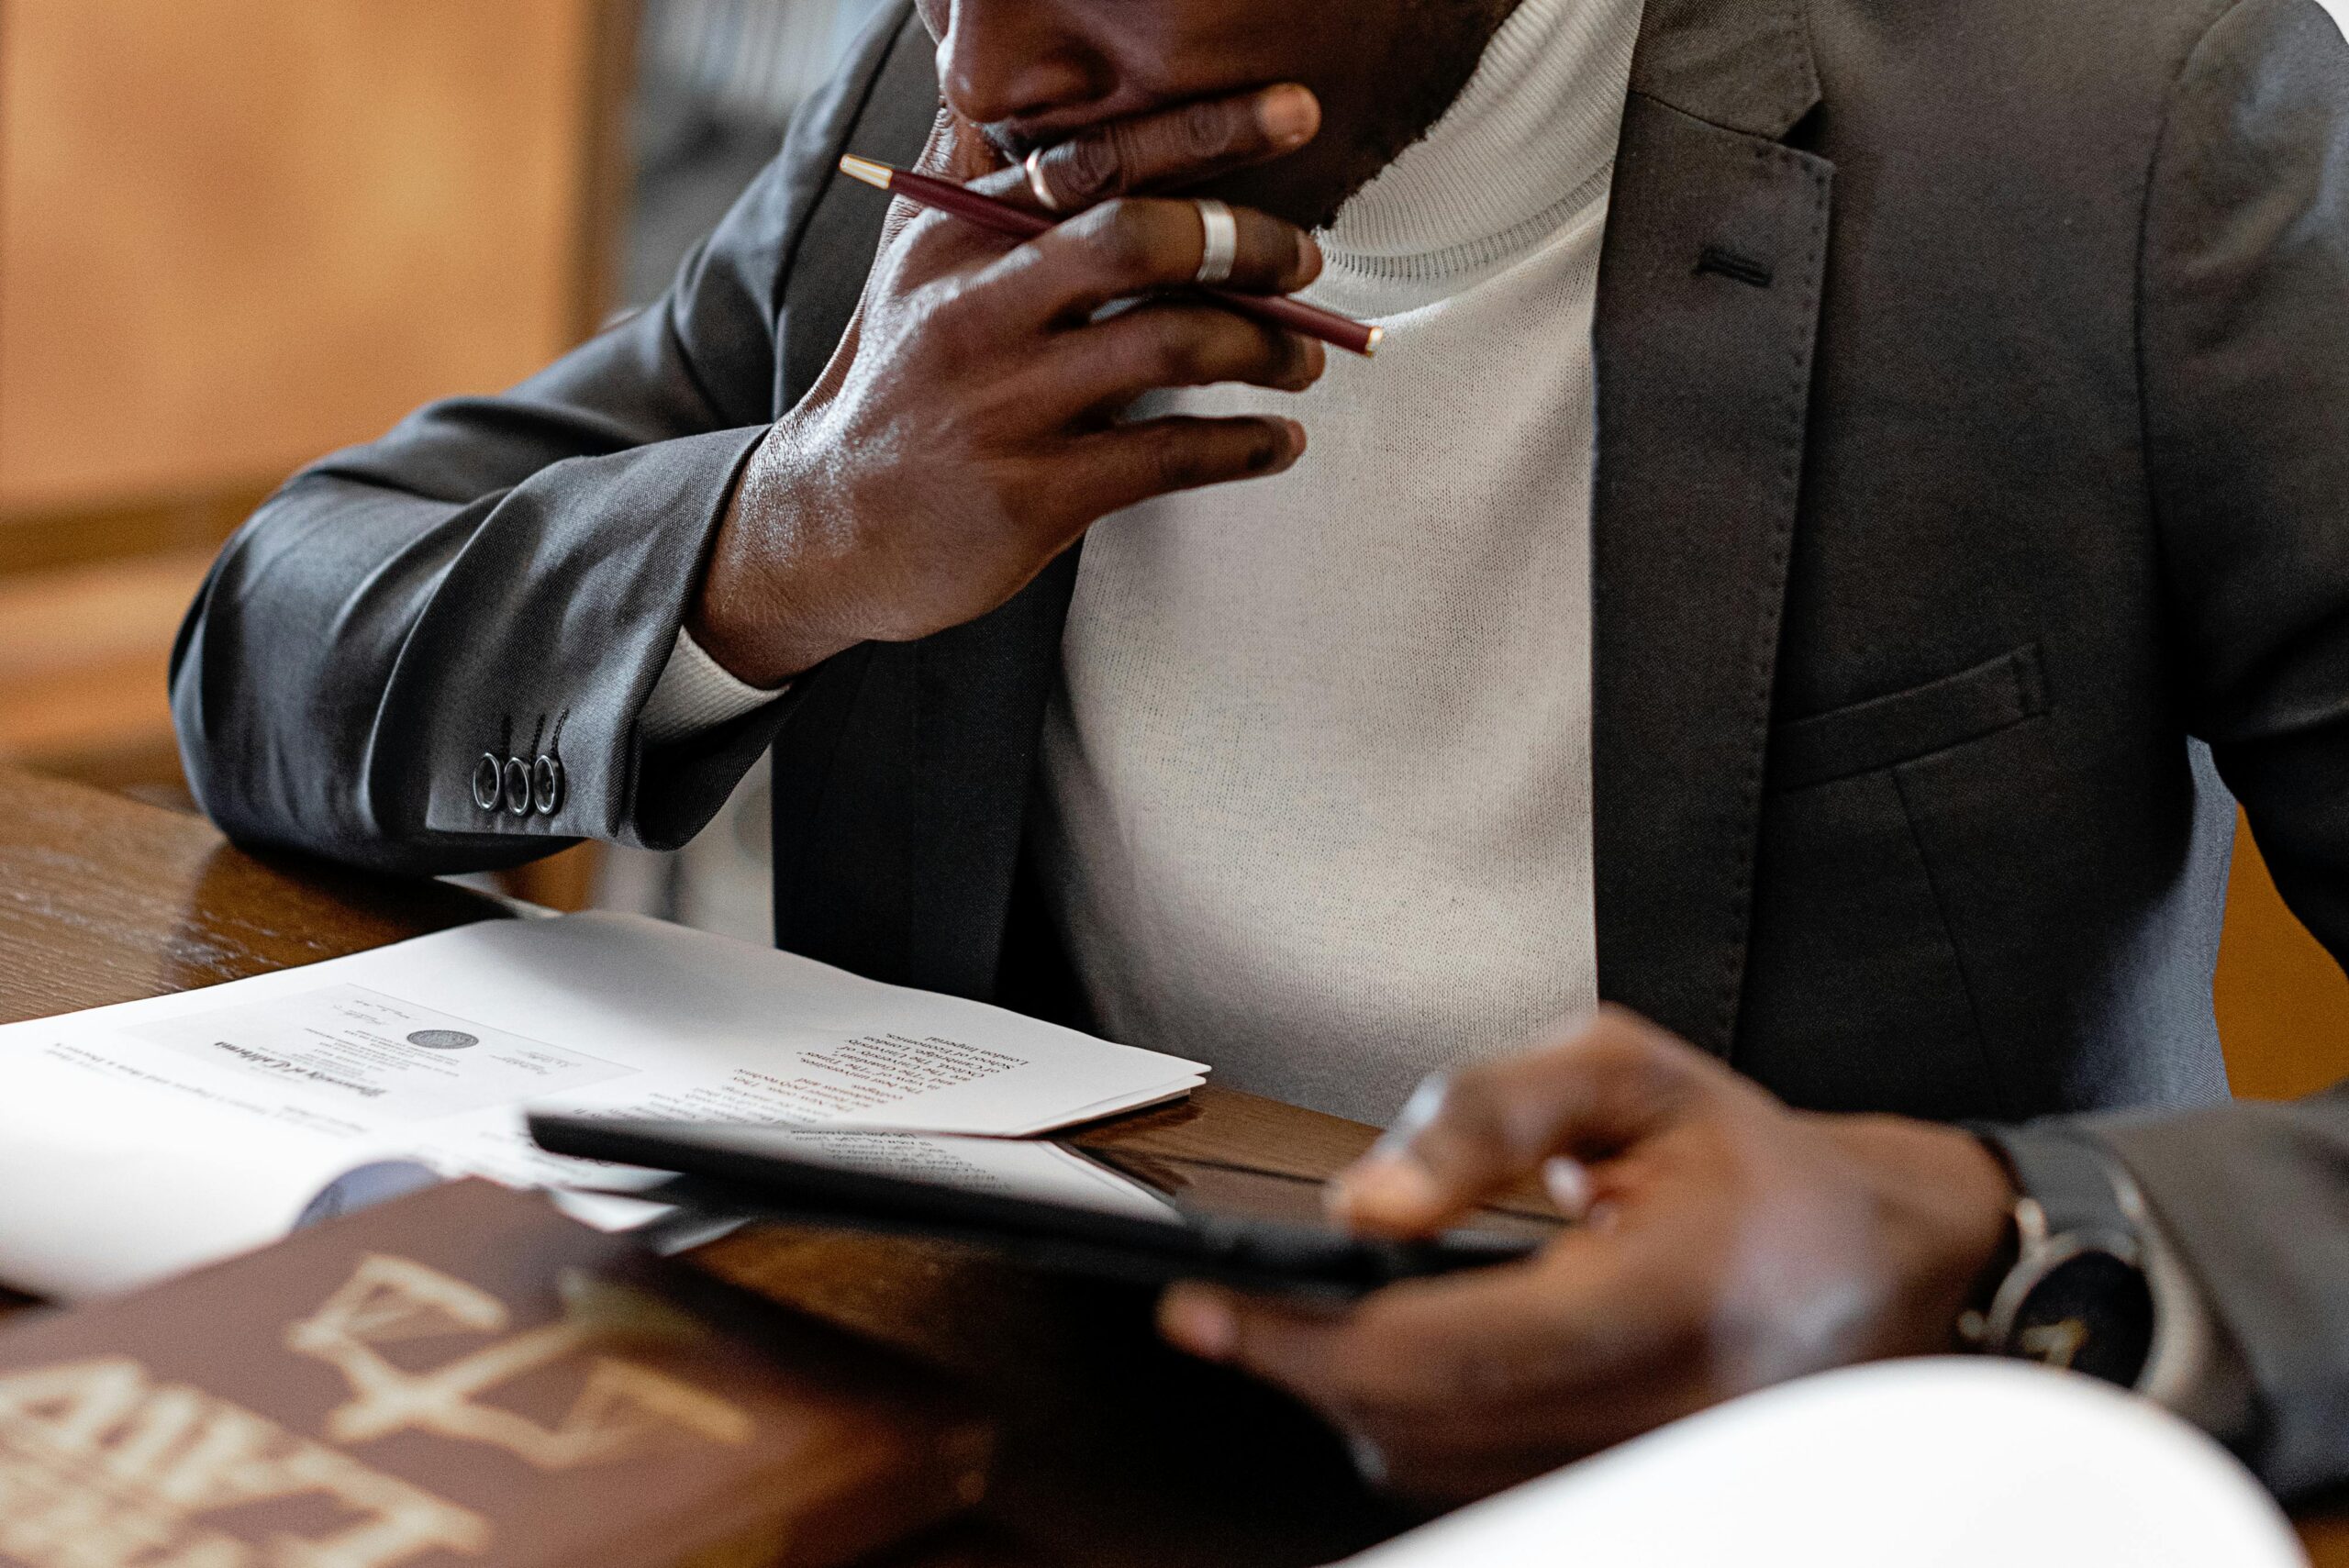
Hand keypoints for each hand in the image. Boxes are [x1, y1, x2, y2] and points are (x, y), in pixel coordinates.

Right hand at [690, 85, 1328, 685]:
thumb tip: (979, 59)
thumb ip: (966, 170)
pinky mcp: (1031, 494)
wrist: (828, 523)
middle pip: (1140, 241)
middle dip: (1248, 244)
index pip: (1095, 159)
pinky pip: (1168, 457)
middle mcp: (978, 307)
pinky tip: (1279, 442)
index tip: (1295, 113)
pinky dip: (1245, 447)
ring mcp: (1005, 404)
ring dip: (1266, 348)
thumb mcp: (910, 259)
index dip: (1205, 131)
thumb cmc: (897, 380)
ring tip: (1304, 358)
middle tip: (1307, 261)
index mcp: (960, 235)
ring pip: (1171, 347)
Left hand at [1157, 1008, 2017, 1503]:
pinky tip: (1383, 1364)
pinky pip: (1488, 1483)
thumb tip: (1362, 1204)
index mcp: (1679, 1292)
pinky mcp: (1640, 1500)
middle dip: (1302, 1369)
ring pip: (1448, 1471)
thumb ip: (1485, 1117)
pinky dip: (1415, 1429)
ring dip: (1352, 1403)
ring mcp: (1660, 1473)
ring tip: (1294, 1326)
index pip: (1459, 1352)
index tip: (1208, 1306)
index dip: (1312, 1338)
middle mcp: (1675, 1411)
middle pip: (1431, 1429)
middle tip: (1221, 1312)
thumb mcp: (1624, 1070)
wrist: (1885, 1260)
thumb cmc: (1750, 1158)